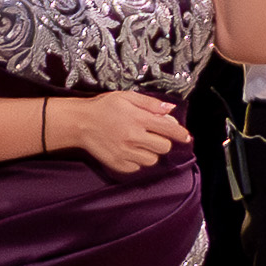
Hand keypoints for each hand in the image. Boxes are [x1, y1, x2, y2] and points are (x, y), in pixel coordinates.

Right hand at [64, 89, 187, 176]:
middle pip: (164, 146)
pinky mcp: (118, 164)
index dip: (181, 134)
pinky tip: (129, 151)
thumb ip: (150, 103)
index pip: (169, 129)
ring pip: (153, 159)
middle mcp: (134, 137)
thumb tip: (170, 110)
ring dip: (150, 152)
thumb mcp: (126, 97)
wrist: (80, 123)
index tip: (186, 137)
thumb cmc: (103, 107)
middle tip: (152, 135)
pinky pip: (138, 168)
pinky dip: (137, 161)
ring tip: (139, 144)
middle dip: (162, 141)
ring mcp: (126, 152)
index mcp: (138, 118)